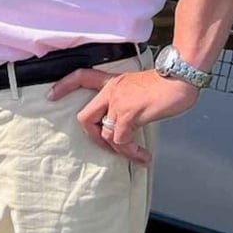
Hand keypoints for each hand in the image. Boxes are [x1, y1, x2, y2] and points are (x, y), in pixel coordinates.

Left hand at [48, 67, 200, 165]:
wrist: (181, 76)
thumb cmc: (167, 83)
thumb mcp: (140, 87)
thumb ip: (129, 101)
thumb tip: (129, 123)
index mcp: (112, 82)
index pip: (81, 77)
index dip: (64, 86)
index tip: (51, 95)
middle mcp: (111, 92)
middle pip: (85, 117)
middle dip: (92, 136)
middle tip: (107, 146)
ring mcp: (118, 103)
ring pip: (105, 134)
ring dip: (118, 150)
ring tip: (135, 155)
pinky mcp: (129, 114)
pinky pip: (121, 141)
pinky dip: (130, 152)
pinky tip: (142, 156)